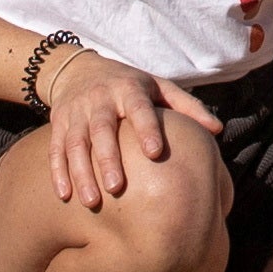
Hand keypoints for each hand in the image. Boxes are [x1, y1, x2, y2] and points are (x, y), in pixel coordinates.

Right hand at [42, 51, 219, 209]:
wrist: (78, 70)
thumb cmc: (129, 85)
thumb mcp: (158, 86)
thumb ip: (187, 106)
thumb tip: (218, 129)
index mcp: (128, 89)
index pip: (138, 108)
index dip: (146, 129)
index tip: (155, 153)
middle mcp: (100, 100)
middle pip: (101, 130)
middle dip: (107, 159)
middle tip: (117, 189)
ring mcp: (75, 113)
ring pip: (74, 144)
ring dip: (81, 173)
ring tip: (91, 201)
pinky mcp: (58, 124)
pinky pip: (55, 150)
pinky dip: (58, 172)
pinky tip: (64, 196)